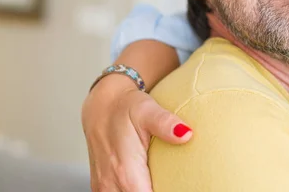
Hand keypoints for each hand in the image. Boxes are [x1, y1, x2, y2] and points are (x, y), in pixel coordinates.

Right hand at [82, 75, 192, 191]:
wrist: (103, 105)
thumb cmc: (126, 107)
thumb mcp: (147, 110)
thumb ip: (165, 123)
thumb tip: (186, 134)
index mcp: (125, 171)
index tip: (179, 186)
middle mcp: (111, 183)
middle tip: (175, 182)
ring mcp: (103, 187)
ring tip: (162, 182)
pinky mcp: (102, 187)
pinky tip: (149, 183)